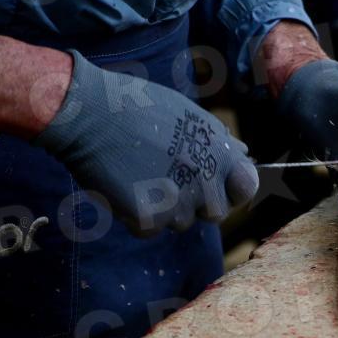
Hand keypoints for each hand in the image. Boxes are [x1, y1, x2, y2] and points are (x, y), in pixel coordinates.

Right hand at [36, 50, 257, 234]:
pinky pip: (149, 230)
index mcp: (219, 153)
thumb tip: (244, 156)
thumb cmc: (137, 108)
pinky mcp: (149, 216)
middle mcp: (206, 179)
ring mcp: (178, 200)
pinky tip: (123, 187)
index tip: (217, 186)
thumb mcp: (189, 115)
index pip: (248, 187)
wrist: (89, 112)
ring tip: (140, 175)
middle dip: (195, 203)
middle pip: (215, 213)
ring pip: (180, 223)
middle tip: (166, 179)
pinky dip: (135, 216)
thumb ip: (219, 142)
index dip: (234, 190)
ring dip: (163, 209)